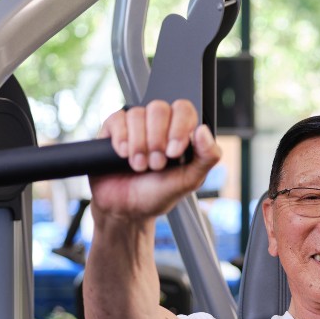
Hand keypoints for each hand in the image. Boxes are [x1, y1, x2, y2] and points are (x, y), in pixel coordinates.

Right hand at [89, 99, 220, 219]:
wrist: (125, 210)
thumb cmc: (157, 194)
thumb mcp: (189, 181)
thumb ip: (206, 157)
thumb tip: (204, 130)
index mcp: (179, 132)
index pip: (183, 109)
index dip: (179, 128)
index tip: (174, 153)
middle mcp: (157, 124)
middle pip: (159, 109)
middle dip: (157, 140)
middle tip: (156, 164)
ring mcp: (134, 125)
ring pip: (137, 114)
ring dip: (139, 145)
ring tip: (139, 166)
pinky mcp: (113, 129)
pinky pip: (117, 120)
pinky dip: (122, 139)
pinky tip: (123, 156)